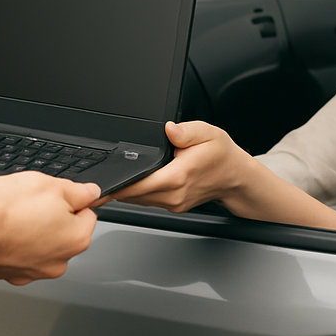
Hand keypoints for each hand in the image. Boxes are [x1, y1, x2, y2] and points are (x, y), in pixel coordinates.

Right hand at [0, 172, 99, 283]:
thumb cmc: (5, 210)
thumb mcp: (49, 184)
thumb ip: (77, 191)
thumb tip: (91, 192)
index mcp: (76, 238)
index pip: (88, 213)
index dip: (71, 200)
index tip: (55, 195)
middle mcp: (60, 261)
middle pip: (65, 231)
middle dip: (52, 217)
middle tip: (31, 203)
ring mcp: (35, 271)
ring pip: (42, 243)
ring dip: (33, 231)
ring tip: (14, 216)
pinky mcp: (12, 273)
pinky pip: (20, 254)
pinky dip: (14, 244)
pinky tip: (3, 231)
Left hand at [109, 120, 251, 212]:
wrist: (236, 177)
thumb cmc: (222, 155)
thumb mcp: (208, 133)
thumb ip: (186, 131)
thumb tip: (169, 129)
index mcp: (179, 176)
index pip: (139, 185)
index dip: (118, 184)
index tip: (102, 182)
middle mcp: (174, 194)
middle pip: (132, 195)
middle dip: (116, 186)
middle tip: (100, 177)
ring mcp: (173, 203)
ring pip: (137, 201)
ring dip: (125, 190)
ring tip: (117, 176)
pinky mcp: (173, 206)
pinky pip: (147, 201)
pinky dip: (137, 192)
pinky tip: (135, 180)